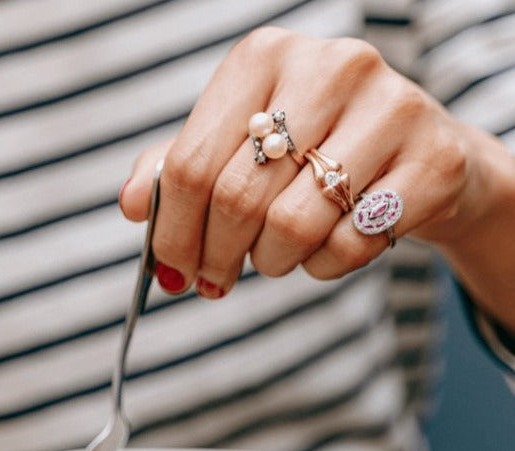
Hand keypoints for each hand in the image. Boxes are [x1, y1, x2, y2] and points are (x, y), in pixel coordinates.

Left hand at [119, 26, 514, 329]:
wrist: (416, 153)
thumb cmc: (311, 152)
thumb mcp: (236, 146)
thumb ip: (176, 170)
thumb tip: (130, 206)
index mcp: (263, 58)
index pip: (189, 165)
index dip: (172, 232)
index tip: (172, 269)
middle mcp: (328, 68)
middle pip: (236, 199)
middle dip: (215, 257)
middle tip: (214, 280)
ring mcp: (389, 108)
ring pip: (291, 227)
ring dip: (272, 262)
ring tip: (276, 254)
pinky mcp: (432, 161)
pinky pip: (348, 246)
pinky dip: (323, 266)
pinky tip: (326, 247)